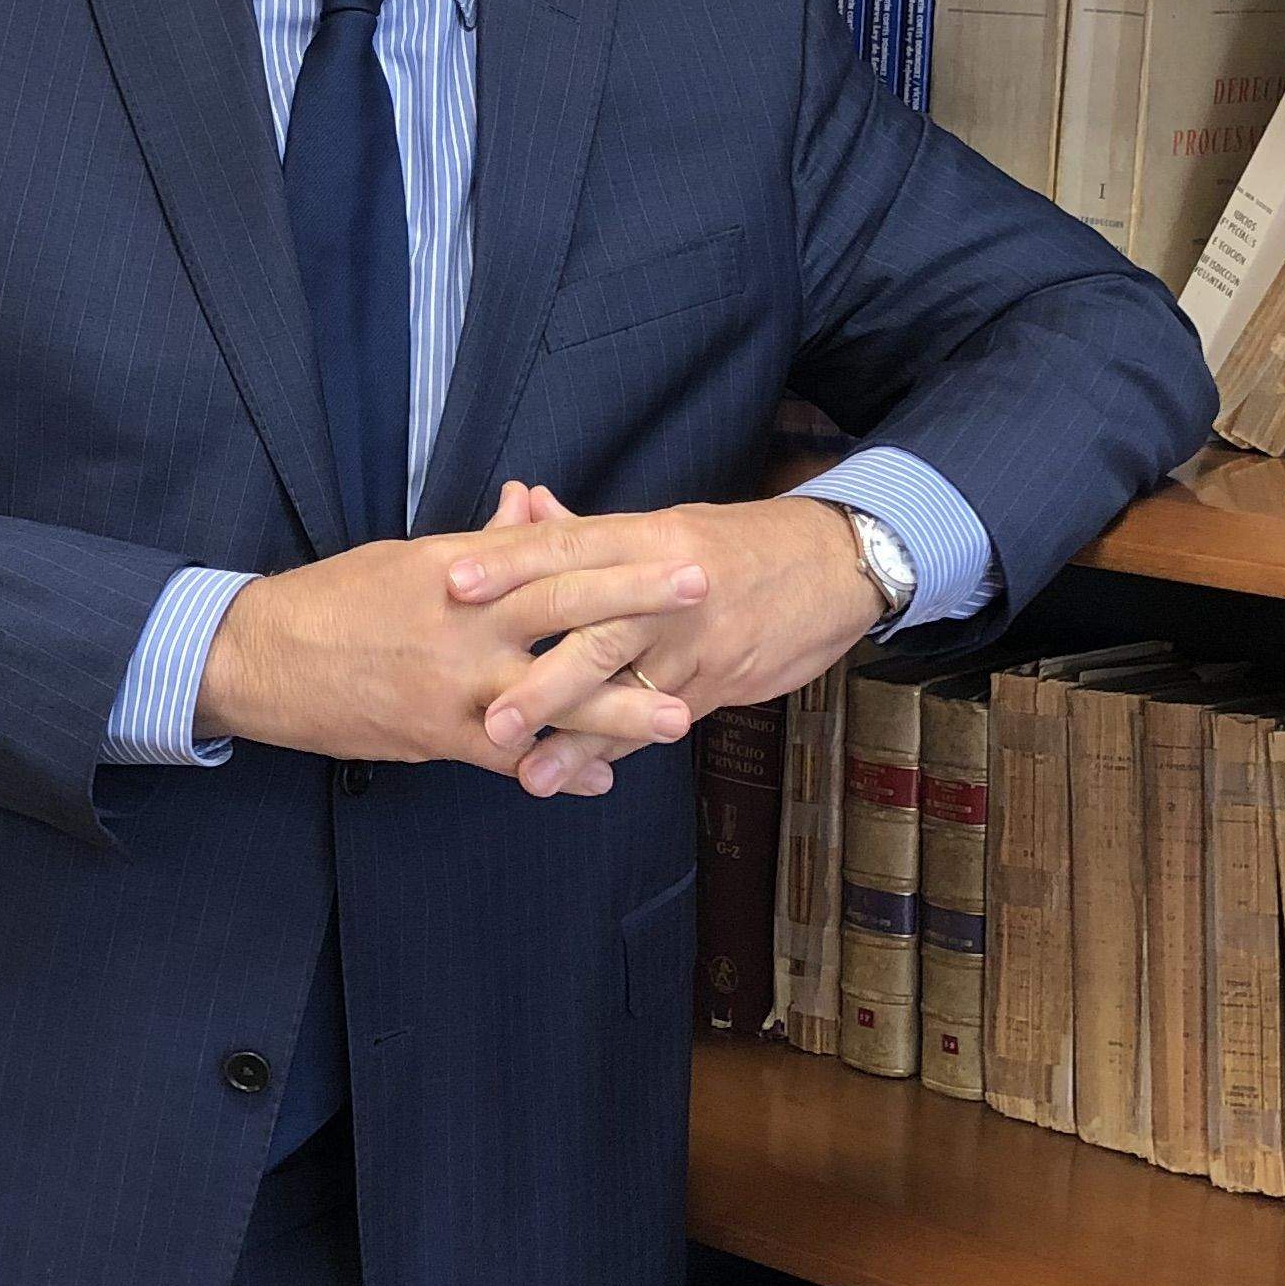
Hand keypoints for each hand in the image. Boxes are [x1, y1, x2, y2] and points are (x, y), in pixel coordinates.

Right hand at [194, 481, 697, 788]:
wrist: (263, 659)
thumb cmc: (337, 600)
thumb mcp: (411, 557)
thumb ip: (484, 542)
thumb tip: (531, 503)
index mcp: (461, 569)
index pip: (550, 553)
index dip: (615, 553)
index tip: (676, 547)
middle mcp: (464, 621)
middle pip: (565, 607)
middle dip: (638, 603)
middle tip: (703, 595)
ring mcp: (454, 682)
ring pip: (549, 695)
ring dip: (617, 708)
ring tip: (677, 717)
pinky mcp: (437, 735)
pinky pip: (511, 757)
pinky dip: (559, 767)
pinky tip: (603, 777)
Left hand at [441, 489, 885, 780]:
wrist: (832, 565)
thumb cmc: (735, 545)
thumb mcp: (664, 527)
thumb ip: (588, 530)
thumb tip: (522, 507)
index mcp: (645, 537)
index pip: (567, 548)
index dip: (509, 563)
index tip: (452, 582)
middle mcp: (667, 588)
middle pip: (595, 631)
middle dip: (539, 677)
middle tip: (487, 715)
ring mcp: (695, 640)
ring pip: (628, 690)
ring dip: (575, 736)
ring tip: (525, 772)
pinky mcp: (718, 679)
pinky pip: (658, 719)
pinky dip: (618, 750)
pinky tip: (580, 778)